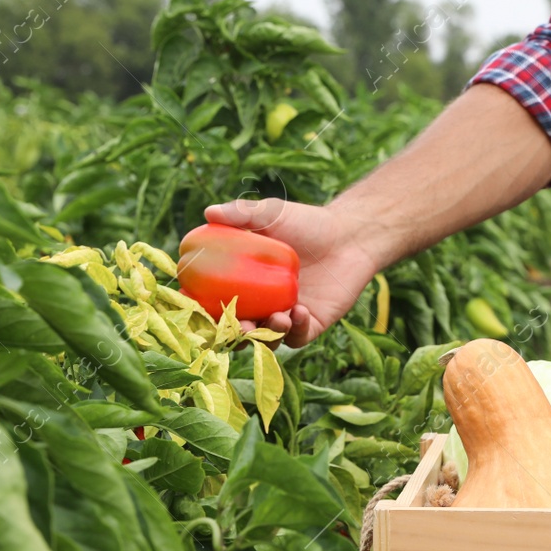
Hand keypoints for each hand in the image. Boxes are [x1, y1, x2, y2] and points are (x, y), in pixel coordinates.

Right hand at [201, 198, 388, 346]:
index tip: (198, 305)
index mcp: (245, 282)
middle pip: (238, 329)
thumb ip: (242, 214)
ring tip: (277, 317)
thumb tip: (209, 212)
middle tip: (240, 325)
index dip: (204, 308)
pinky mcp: (310, 325)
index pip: (217, 301)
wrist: (351, 235)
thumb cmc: (309, 223)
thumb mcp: (272, 214)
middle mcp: (262, 303)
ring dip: (267, 334)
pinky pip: (297, 336)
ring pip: (267, 338)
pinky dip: (294, 329)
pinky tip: (298, 312)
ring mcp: (285, 316)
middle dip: (235, 333)